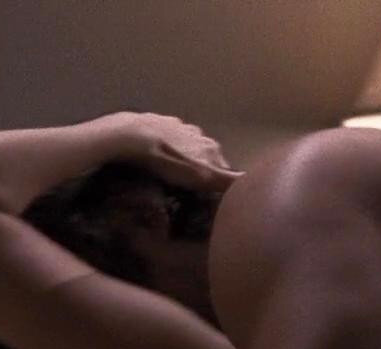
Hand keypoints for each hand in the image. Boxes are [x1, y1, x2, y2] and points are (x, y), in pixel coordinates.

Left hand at [99, 111, 241, 191]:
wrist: (130, 135)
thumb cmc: (165, 159)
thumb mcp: (199, 175)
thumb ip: (225, 180)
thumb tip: (251, 182)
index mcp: (209, 146)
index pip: (223, 166)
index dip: (220, 181)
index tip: (213, 195)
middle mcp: (197, 133)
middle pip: (206, 155)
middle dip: (202, 168)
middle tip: (191, 187)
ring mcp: (176, 125)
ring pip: (186, 145)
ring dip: (183, 157)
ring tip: (172, 172)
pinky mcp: (155, 121)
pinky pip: (165, 137)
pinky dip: (164, 147)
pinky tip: (154, 156)